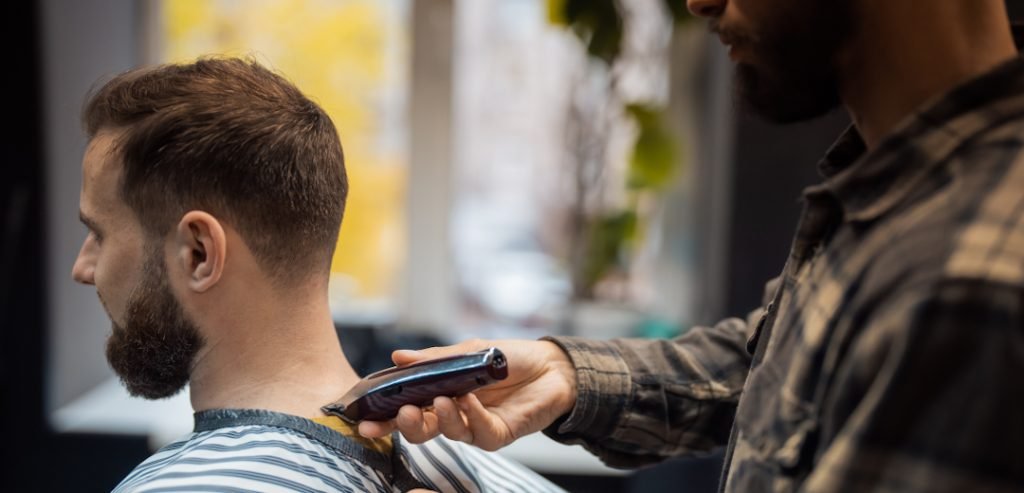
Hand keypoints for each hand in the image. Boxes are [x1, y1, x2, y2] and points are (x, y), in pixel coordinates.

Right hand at [358, 339, 577, 450]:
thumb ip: (434, 359)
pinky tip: (470, 400)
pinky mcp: (498, 434)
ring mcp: (475, 426)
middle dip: (406, 425)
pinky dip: (472, 416)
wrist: (551, 366)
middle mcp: (454, 414)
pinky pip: (479, 432)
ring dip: (441, 418)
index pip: (407, 408)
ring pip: (448, 433)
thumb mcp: (468, 351)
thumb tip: (398, 357)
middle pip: (421, 429)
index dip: (385, 415)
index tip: (364, 418)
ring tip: (442, 400)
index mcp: (441, 394)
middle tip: (401, 414)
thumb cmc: (508, 358)